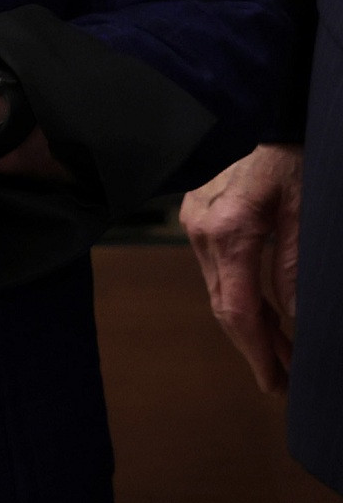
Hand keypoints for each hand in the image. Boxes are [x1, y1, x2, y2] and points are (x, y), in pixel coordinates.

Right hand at [182, 143, 305, 393]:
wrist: (280, 120)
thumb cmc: (298, 163)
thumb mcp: (308, 218)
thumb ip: (295, 269)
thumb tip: (294, 322)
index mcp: (227, 229)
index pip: (237, 307)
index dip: (257, 351)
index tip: (275, 382)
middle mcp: (201, 228)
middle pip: (224, 304)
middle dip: (256, 346)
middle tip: (285, 381)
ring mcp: (195, 222)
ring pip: (220, 290)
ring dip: (252, 325)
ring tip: (284, 356)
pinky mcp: (199, 217)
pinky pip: (219, 270)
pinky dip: (243, 298)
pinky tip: (268, 318)